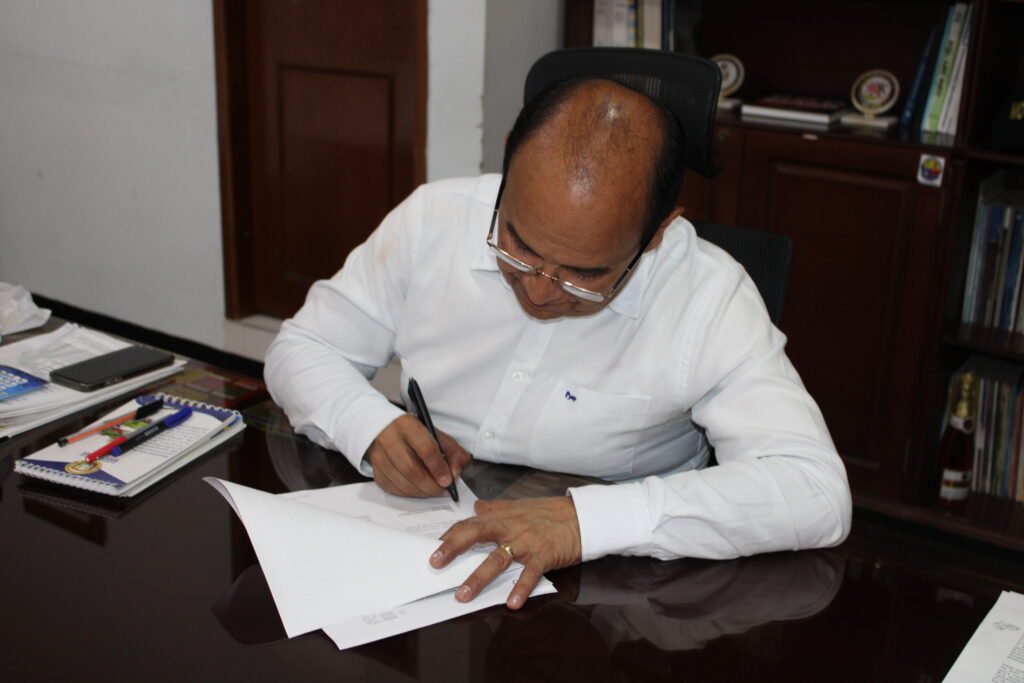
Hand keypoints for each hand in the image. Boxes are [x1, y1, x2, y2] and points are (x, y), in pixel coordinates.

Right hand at [365, 415, 471, 496]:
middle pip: (412, 470)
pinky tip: (419, 489)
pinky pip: (394, 489)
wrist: (384, 429)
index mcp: (408, 426)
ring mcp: (380, 457)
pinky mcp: (376, 472)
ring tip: (434, 490)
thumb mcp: (437, 435)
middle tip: (444, 490)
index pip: (425, 448)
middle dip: (431, 485)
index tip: (448, 480)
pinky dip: (410, 493)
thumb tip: (456, 473)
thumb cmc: (413, 434)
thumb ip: (453, 452)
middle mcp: (390, 440)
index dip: (438, 467)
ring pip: (403, 483)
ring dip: (423, 492)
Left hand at [430, 497, 581, 609]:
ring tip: (463, 595)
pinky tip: (512, 603)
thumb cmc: (551, 512)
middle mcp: (511, 528)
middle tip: (435, 563)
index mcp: (503, 517)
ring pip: (498, 559)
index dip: (451, 535)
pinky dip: (521, 588)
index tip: (432, 547)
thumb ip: (497, 508)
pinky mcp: (544, 555)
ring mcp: (527, 542)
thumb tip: (477, 506)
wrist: (583, 516)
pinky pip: (530, 573)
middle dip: (454, 548)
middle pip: (476, 534)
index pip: (470, 524)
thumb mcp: (521, 506)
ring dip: (479, 578)